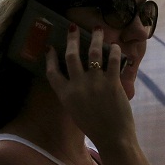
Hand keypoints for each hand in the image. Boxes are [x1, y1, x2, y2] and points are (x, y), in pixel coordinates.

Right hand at [44, 25, 135, 146]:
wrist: (112, 137)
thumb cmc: (94, 127)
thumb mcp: (75, 110)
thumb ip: (73, 93)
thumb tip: (77, 77)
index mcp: (65, 95)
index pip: (52, 72)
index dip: (50, 58)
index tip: (50, 47)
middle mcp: (77, 86)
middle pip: (71, 56)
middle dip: (71, 39)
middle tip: (73, 27)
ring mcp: (95, 83)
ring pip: (93, 53)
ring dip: (95, 38)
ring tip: (97, 29)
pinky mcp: (112, 83)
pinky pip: (113, 60)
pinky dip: (115, 50)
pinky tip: (115, 46)